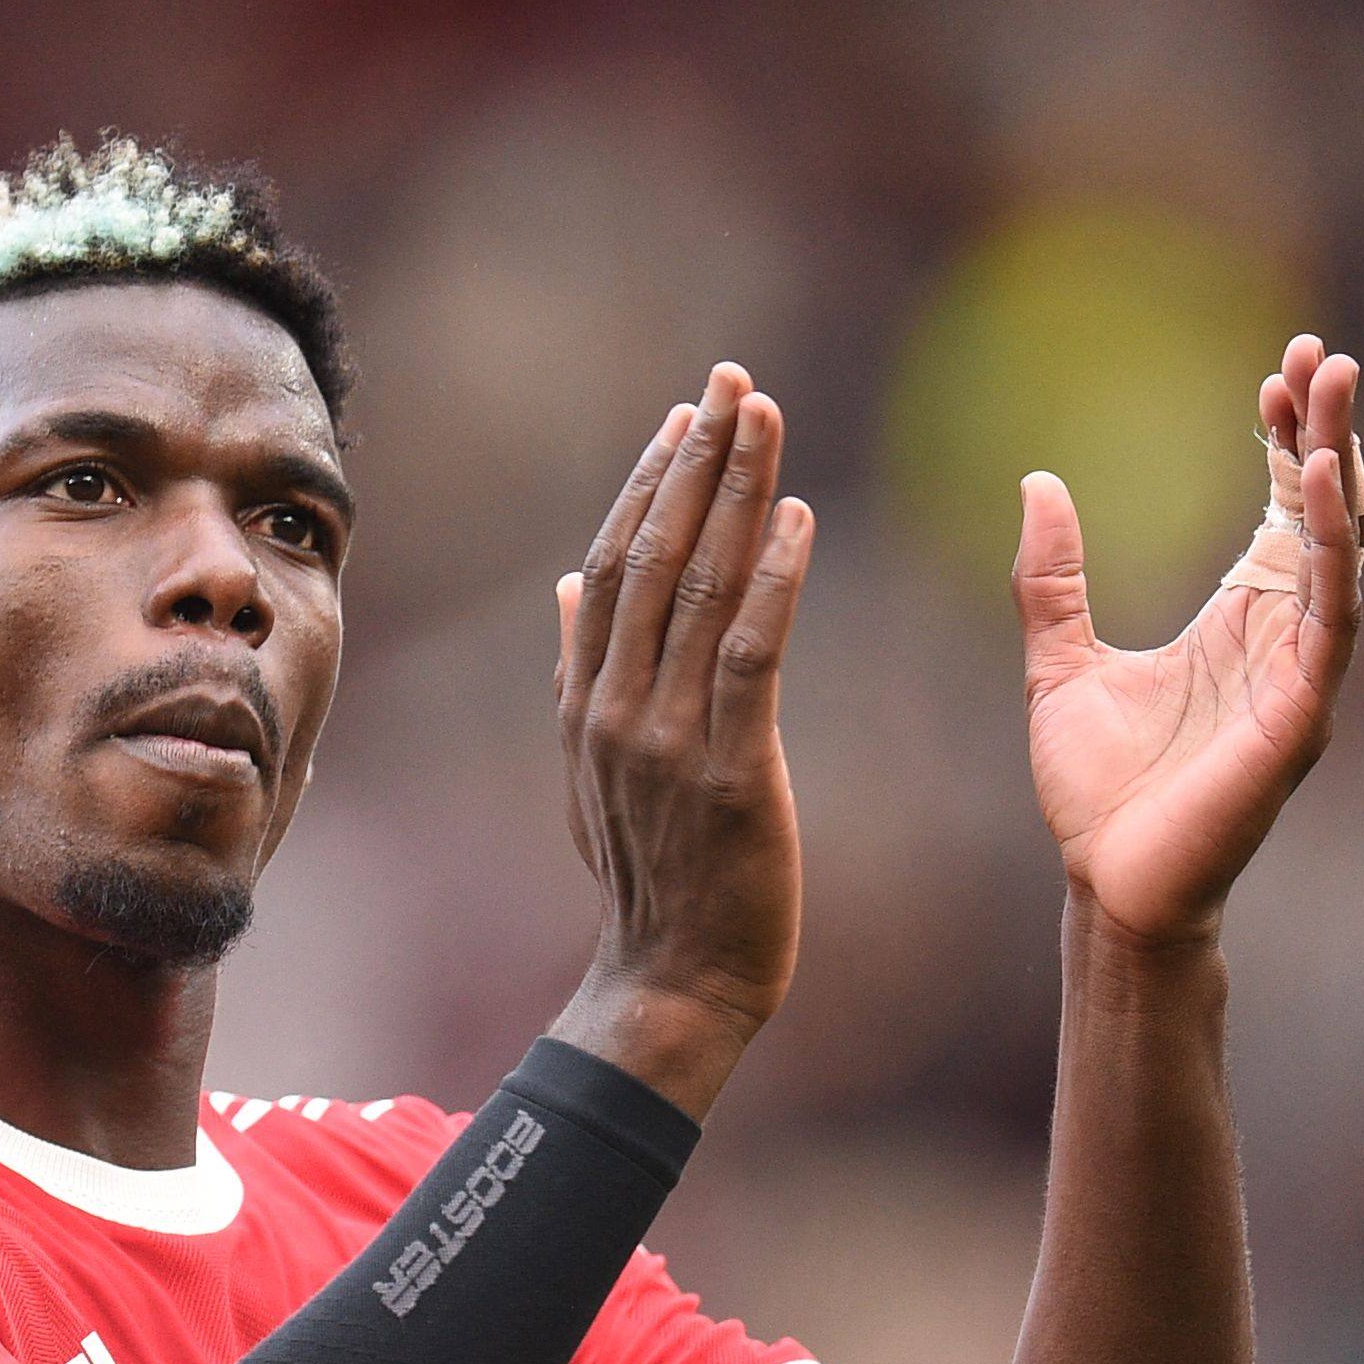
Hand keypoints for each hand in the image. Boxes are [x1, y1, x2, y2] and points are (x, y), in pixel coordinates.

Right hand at [548, 363, 817, 1118]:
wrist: (671, 984)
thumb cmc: (653, 882)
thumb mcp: (594, 773)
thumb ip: (580, 673)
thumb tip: (567, 585)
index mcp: (585, 704)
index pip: (614, 566)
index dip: (650, 483)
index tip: (688, 416)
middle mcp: (615, 710)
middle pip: (654, 557)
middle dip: (697, 461)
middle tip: (734, 380)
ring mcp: (665, 743)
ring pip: (699, 591)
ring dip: (735, 495)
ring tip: (765, 418)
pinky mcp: (728, 777)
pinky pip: (750, 658)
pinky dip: (772, 581)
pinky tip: (796, 518)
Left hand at [1014, 336, 1363, 947]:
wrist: (1107, 884)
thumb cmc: (1097, 792)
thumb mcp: (1059, 663)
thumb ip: (1052, 578)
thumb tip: (1039, 482)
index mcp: (1239, 621)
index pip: (1283, 509)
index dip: (1284, 441)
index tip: (1273, 374)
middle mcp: (1283, 637)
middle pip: (1326, 513)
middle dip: (1328, 432)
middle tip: (1325, 355)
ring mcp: (1300, 673)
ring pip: (1341, 551)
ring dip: (1339, 469)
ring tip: (1331, 390)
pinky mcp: (1302, 713)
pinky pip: (1332, 616)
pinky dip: (1330, 549)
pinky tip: (1318, 487)